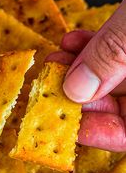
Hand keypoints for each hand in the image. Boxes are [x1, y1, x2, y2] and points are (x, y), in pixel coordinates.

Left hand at [47, 0, 125, 151]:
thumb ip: (118, 50)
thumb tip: (80, 89)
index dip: (109, 133)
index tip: (74, 126)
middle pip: (125, 104)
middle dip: (85, 96)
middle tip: (54, 87)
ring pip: (116, 75)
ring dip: (82, 69)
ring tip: (58, 60)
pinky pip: (117, 48)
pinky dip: (93, 45)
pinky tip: (74, 39)